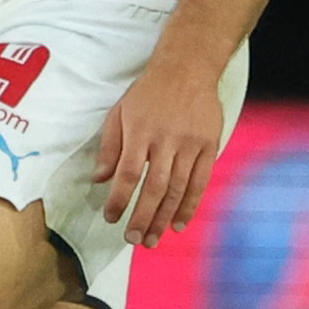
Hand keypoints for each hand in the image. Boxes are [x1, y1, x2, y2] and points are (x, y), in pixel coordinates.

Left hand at [93, 54, 227, 248]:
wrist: (187, 68)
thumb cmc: (148, 93)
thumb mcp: (120, 113)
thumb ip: (110, 147)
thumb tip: (99, 179)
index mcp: (140, 132)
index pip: (128, 173)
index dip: (119, 199)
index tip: (111, 218)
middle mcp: (166, 139)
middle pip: (154, 187)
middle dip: (143, 217)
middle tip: (133, 239)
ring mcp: (191, 143)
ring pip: (178, 188)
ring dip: (164, 217)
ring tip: (153, 238)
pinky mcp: (209, 145)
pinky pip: (200, 181)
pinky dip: (190, 205)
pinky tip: (179, 223)